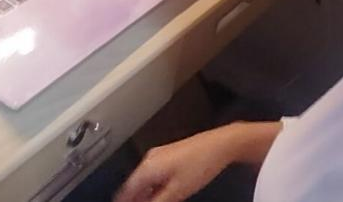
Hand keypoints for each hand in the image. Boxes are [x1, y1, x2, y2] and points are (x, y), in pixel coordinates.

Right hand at [113, 128, 236, 201]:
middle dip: (134, 198)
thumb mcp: (177, 191)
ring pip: (144, 178)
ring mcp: (159, 155)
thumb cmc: (200, 163)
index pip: (127, 189)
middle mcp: (150, 159)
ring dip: (144, 193)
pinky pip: (153, 173)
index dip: (123, 201)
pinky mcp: (169, 154)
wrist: (219, 145)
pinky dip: (153, 185)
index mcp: (148, 167)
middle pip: (134, 183)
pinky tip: (160, 193)